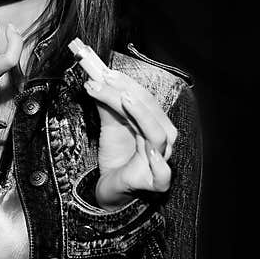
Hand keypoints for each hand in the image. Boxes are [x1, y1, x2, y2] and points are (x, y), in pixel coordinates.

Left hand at [83, 69, 177, 209]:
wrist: (110, 186)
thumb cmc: (117, 156)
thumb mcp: (110, 126)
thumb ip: (107, 106)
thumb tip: (96, 81)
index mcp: (155, 124)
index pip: (145, 99)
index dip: (127, 84)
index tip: (104, 72)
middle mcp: (163, 140)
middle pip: (151, 112)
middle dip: (127, 92)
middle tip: (102, 80)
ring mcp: (161, 160)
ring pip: (157, 135)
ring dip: (141, 115)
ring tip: (125, 99)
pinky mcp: (155, 182)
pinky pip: (162, 173)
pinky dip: (159, 163)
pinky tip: (149, 150)